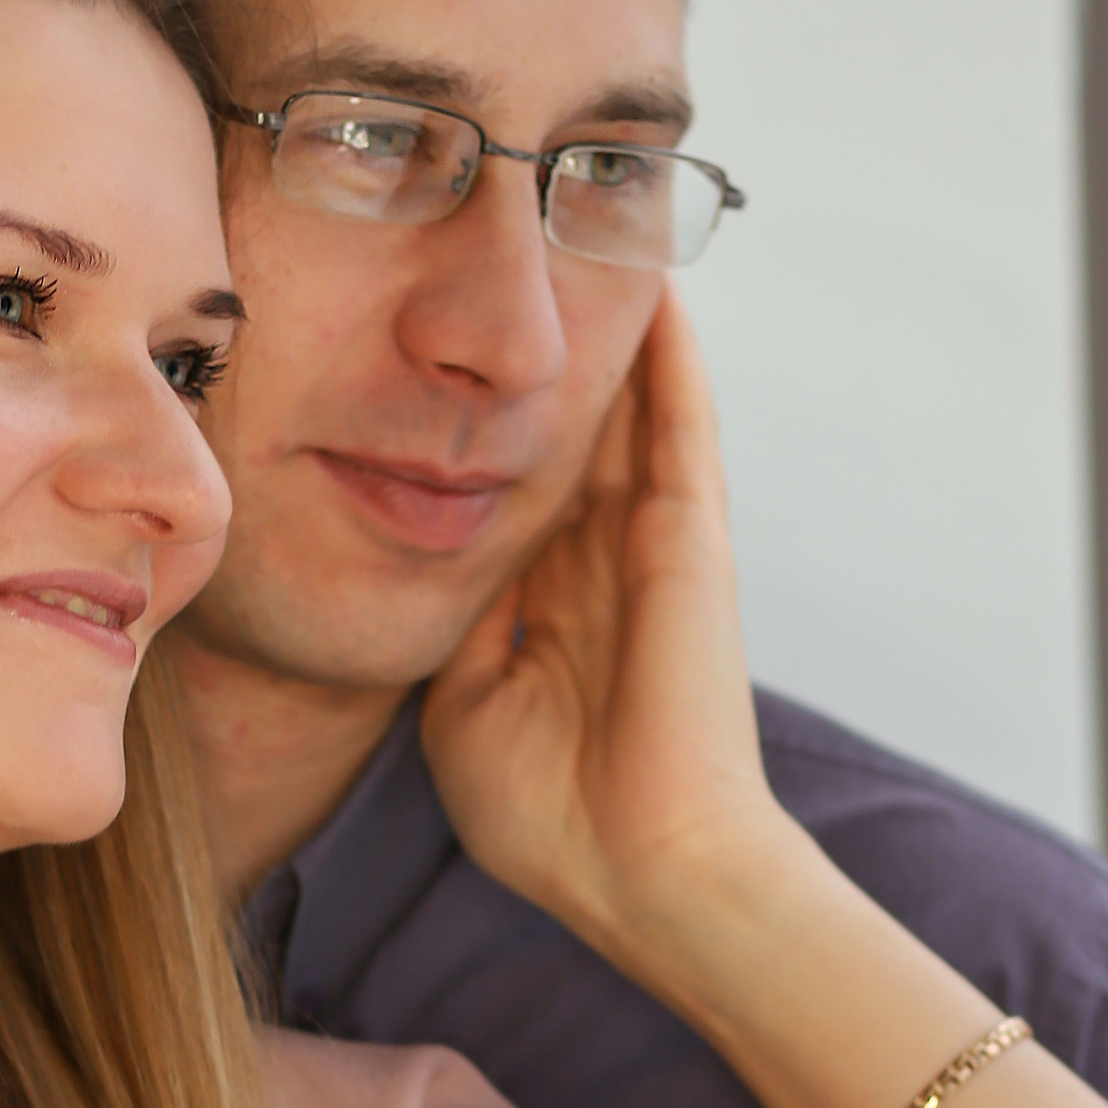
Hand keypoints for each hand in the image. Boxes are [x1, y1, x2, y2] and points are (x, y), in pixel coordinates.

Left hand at [417, 293, 783, 972]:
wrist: (641, 867)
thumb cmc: (553, 816)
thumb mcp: (460, 703)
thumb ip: (450, 625)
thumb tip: (418, 560)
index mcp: (544, 597)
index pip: (506, 483)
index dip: (476, 418)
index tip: (428, 350)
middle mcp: (598, 558)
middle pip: (565, 427)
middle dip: (542, 352)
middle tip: (520, 258)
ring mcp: (648, 544)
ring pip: (626, 412)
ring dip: (609, 336)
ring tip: (594, 240)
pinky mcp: (689, 541)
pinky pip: (681, 430)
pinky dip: (672, 362)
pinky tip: (658, 291)